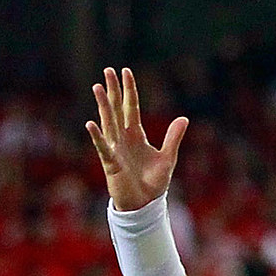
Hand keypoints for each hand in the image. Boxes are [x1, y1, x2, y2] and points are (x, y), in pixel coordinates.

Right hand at [86, 66, 187, 213]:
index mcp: (136, 135)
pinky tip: (91, 124)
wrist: (145, 206)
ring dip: (103, 105)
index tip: (125, 71)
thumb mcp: (168, 158)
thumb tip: (184, 118)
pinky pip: (103, 147)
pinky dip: (97, 136)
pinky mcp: (111, 163)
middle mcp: (123, 138)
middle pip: (117, 109)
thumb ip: (174, 137)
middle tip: (108, 70)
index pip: (131, 107)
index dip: (129, 90)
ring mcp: (115, 149)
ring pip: (108, 122)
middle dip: (113, 90)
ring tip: (97, 87)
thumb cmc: (153, 183)